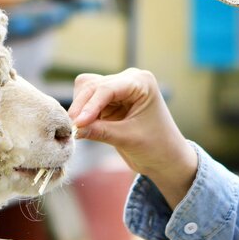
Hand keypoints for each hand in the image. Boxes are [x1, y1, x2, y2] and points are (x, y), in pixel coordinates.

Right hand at [68, 69, 196, 203]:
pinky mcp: (109, 101)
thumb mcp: (129, 139)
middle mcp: (128, 80)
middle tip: (72, 129)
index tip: (77, 124)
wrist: (166, 159)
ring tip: (78, 130)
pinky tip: (83, 128)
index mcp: (141, 82)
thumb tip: (74, 129)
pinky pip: (87, 101)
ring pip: (86, 90)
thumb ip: (101, 131)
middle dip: (82, 107)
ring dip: (80, 109)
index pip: (107, 88)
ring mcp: (118, 89)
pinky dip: (82, 113)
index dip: (90, 105)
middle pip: (93, 86)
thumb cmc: (157, 147)